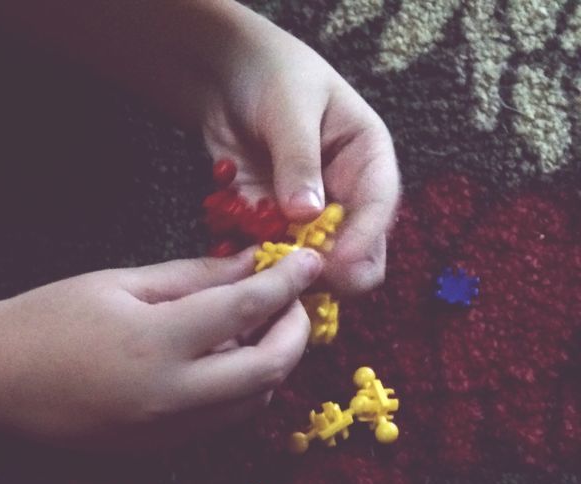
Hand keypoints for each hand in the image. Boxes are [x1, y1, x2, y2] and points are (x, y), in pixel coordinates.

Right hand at [0, 248, 320, 442]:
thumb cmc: (46, 321)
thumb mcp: (119, 283)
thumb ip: (192, 277)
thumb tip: (251, 265)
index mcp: (157, 344)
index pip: (249, 310)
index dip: (288, 283)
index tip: (309, 263)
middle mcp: (170, 398)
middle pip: (268, 371)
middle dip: (295, 333)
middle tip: (294, 303)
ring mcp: (165, 434)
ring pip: (250, 404)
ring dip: (271, 366)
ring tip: (261, 328)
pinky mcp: (156, 453)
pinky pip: (219, 423)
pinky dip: (238, 392)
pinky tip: (225, 362)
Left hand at [199, 9, 399, 293]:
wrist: (231, 80)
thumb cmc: (273, 77)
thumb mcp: (290, 108)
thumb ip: (298, 158)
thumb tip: (307, 213)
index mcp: (369, 160)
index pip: (379, 208)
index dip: (363, 242)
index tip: (337, 265)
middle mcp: (348, 198)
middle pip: (360, 255)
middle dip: (334, 274)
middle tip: (300, 280)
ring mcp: (313, 221)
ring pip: (319, 270)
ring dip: (294, 279)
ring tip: (265, 275)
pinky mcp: (278, 232)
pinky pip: (277, 264)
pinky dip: (262, 271)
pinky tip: (241, 267)